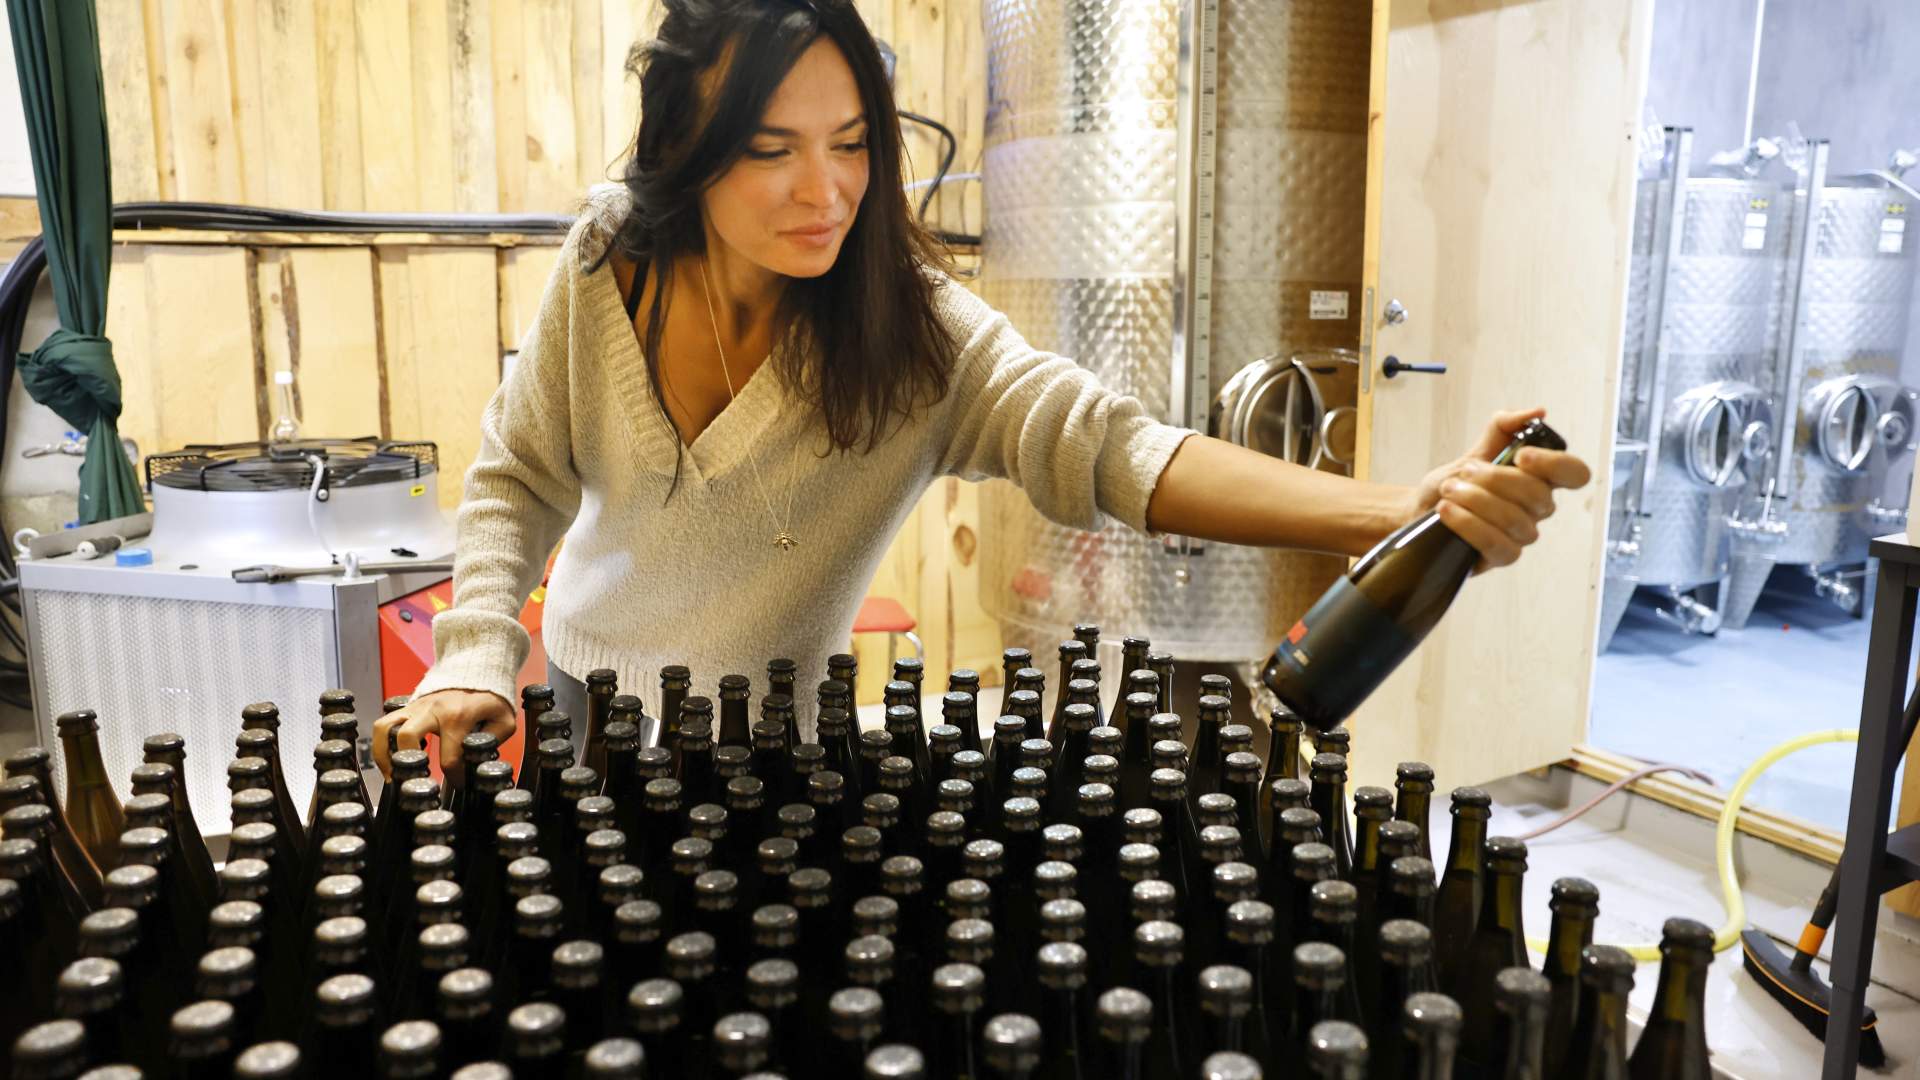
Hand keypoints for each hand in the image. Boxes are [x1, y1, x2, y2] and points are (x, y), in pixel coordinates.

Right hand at [371, 689, 517, 782]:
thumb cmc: (490, 697)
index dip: (454, 778)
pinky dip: (381, 744)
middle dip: (407, 766)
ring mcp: (416, 707)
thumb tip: (479, 761)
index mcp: (458, 716)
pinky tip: (391, 760)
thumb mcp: (504, 720)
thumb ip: (495, 742)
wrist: (475, 668)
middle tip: (412, 783)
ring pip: (384, 728)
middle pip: (406, 738)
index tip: (458, 785)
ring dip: (383, 755)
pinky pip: (383, 724)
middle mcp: (432, 710)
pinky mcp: (406, 706)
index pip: (449, 758)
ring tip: (391, 774)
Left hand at [1408, 408, 1591, 570]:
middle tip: (1464, 473)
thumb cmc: (1455, 481)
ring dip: (1475, 500)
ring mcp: (1523, 535)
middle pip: (1537, 494)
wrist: (1422, 508)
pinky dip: (1467, 524)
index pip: (1575, 474)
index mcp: (1541, 479)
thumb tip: (1537, 413)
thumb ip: (1504, 427)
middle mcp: (1538, 508)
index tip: (1521, 455)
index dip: (1555, 464)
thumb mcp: (1476, 449)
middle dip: (1494, 479)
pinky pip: (1496, 543)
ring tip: (1448, 490)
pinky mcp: (1503, 556)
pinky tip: (1447, 511)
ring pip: (1514, 519)